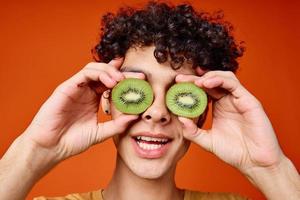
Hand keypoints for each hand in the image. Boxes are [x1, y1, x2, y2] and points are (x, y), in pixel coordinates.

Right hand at [23, 58, 139, 163]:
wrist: (51, 147)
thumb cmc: (72, 141)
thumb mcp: (100, 133)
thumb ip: (117, 125)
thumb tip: (136, 116)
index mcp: (94, 99)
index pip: (112, 83)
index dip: (126, 79)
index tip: (141, 80)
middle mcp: (86, 90)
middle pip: (106, 73)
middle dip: (123, 72)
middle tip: (139, 76)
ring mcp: (77, 87)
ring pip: (96, 68)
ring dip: (111, 71)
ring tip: (122, 80)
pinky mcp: (67, 87)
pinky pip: (85, 74)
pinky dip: (99, 74)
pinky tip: (110, 82)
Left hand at [176, 71, 284, 172]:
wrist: (254, 163)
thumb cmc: (234, 152)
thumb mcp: (207, 141)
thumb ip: (192, 132)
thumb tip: (179, 118)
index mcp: (219, 107)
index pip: (203, 90)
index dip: (190, 85)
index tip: (176, 85)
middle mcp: (228, 100)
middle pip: (211, 81)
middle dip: (195, 78)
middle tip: (180, 79)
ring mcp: (239, 100)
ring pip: (224, 77)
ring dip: (208, 76)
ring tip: (195, 82)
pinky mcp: (249, 101)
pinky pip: (234, 84)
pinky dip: (220, 80)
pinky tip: (207, 83)